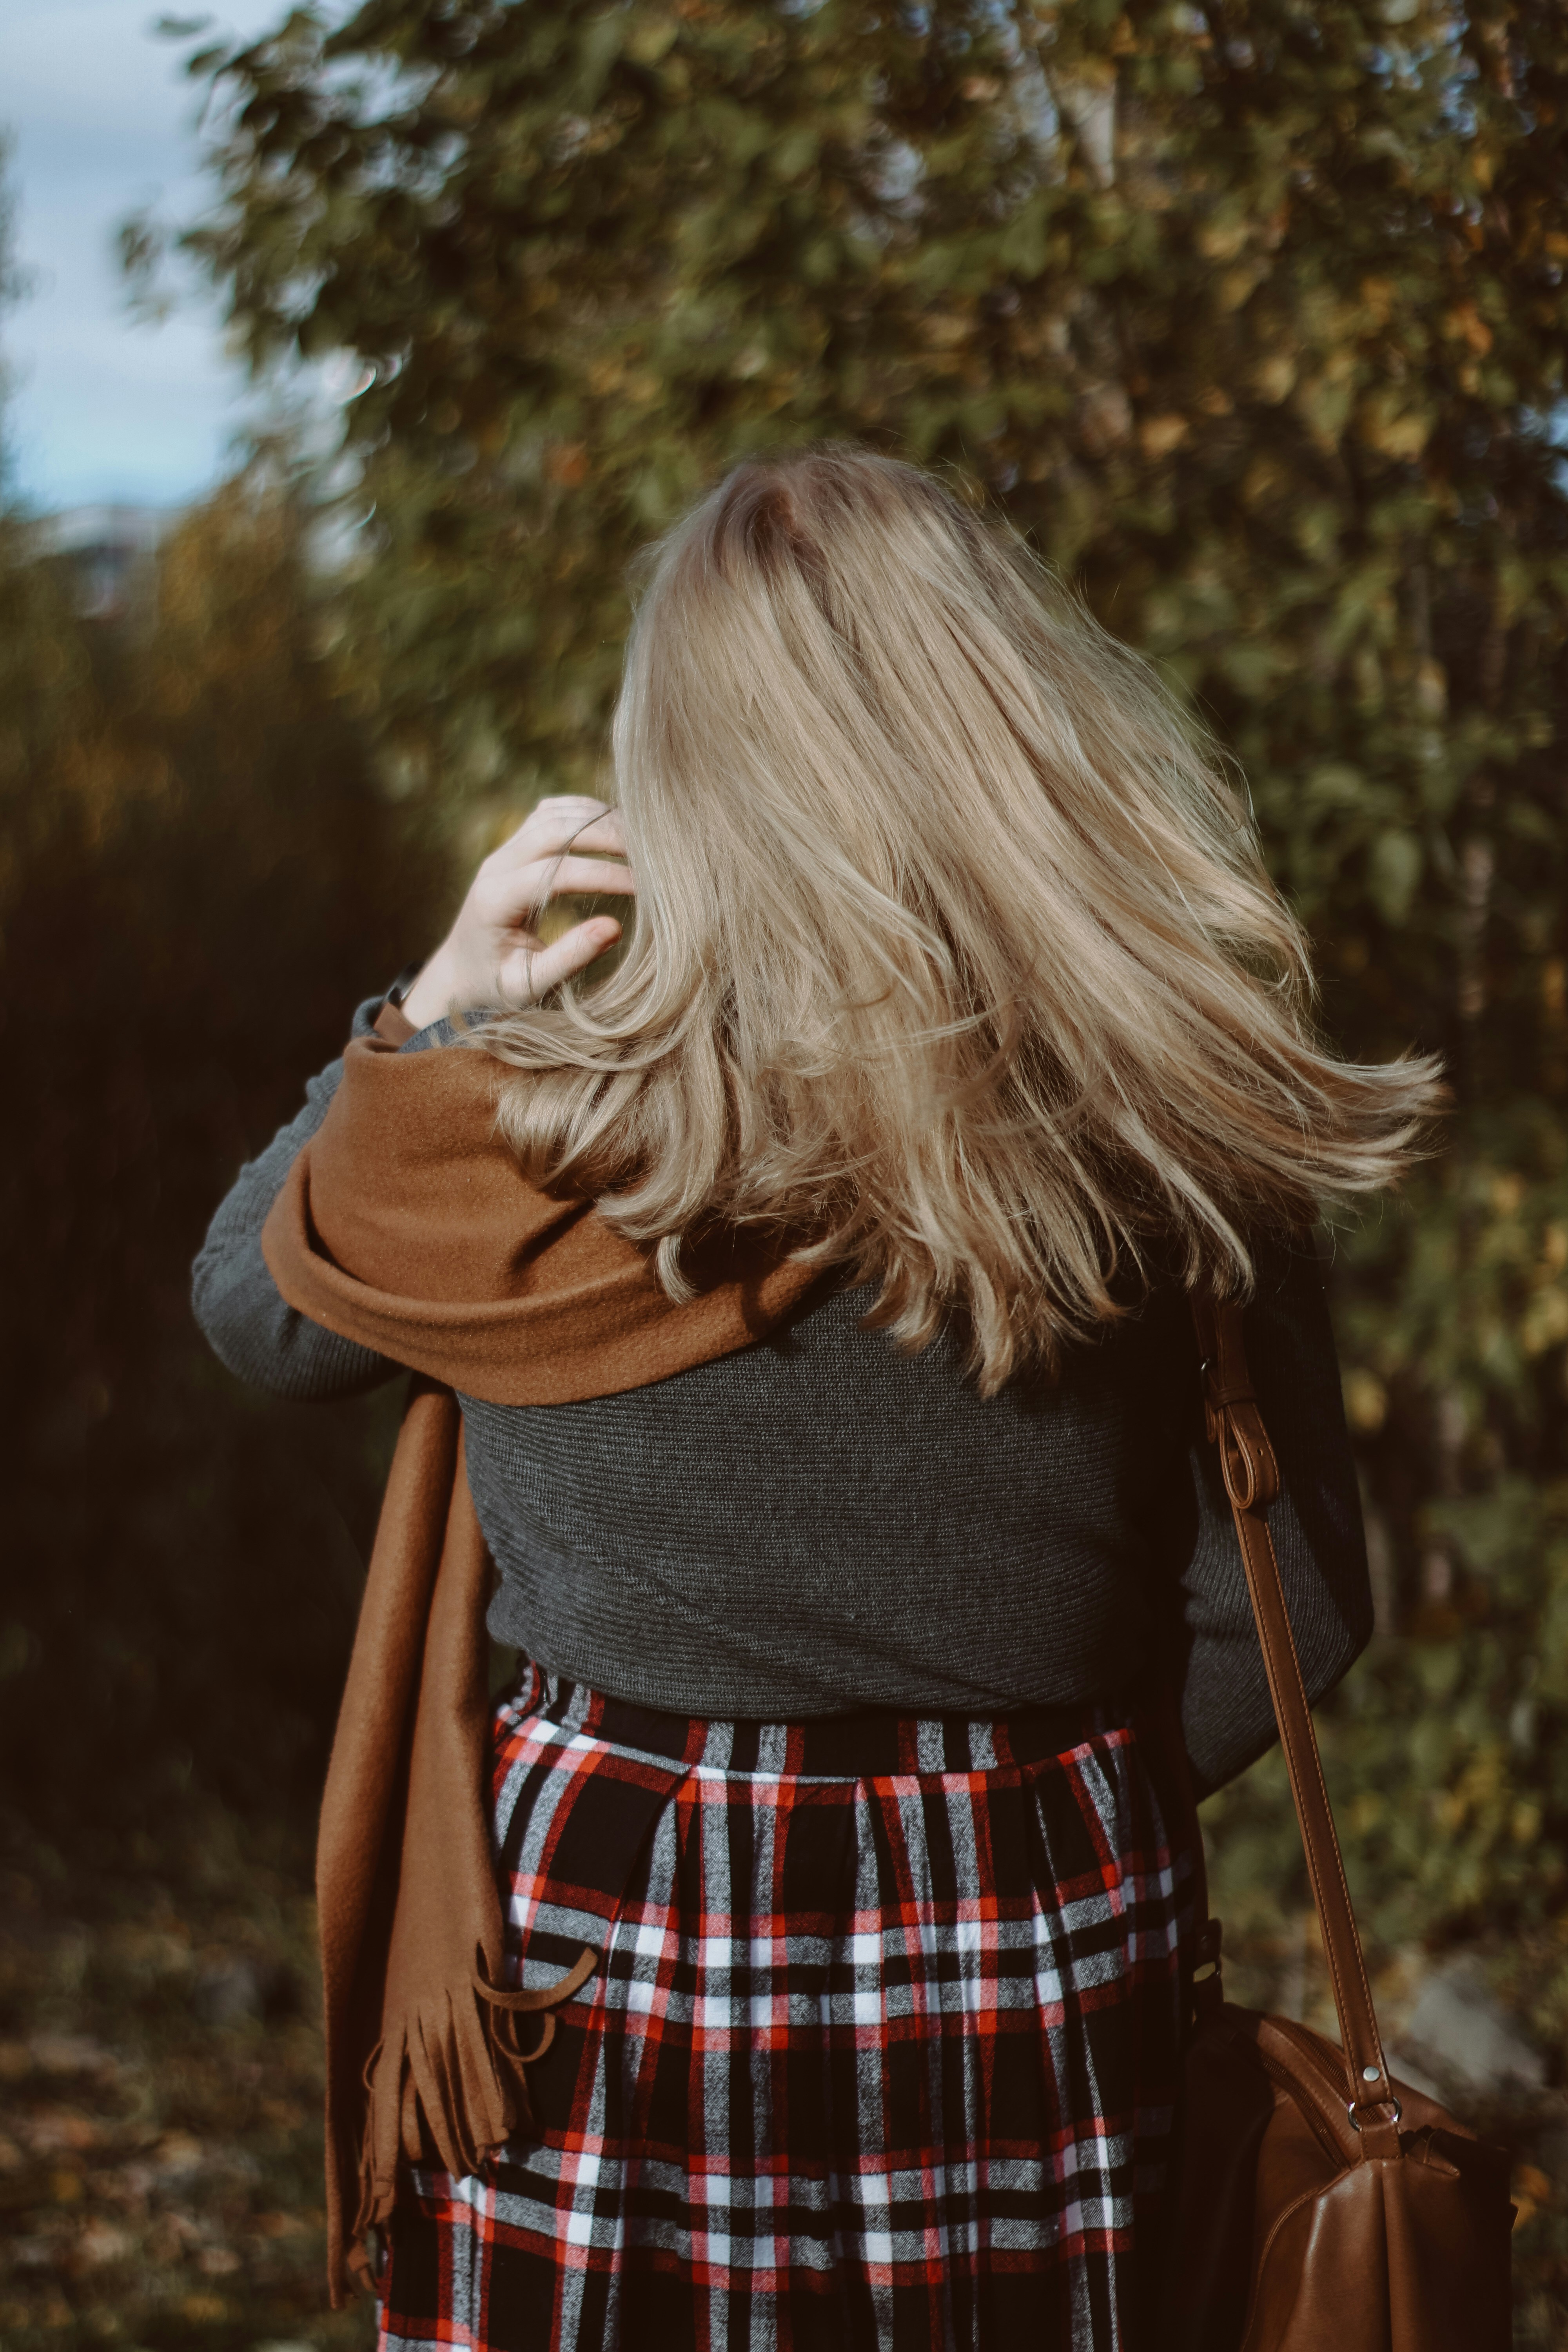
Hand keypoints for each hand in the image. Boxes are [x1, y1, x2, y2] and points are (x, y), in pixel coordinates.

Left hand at [399, 796, 633, 1029]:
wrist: (460, 972)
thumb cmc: (496, 987)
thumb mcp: (529, 986)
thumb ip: (568, 959)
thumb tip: (614, 927)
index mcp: (496, 900)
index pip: (556, 873)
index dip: (603, 874)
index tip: (644, 888)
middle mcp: (495, 866)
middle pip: (555, 830)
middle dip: (606, 836)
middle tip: (652, 854)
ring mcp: (503, 851)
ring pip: (553, 814)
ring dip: (598, 819)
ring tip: (642, 840)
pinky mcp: (513, 846)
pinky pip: (550, 813)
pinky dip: (584, 812)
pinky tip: (614, 828)